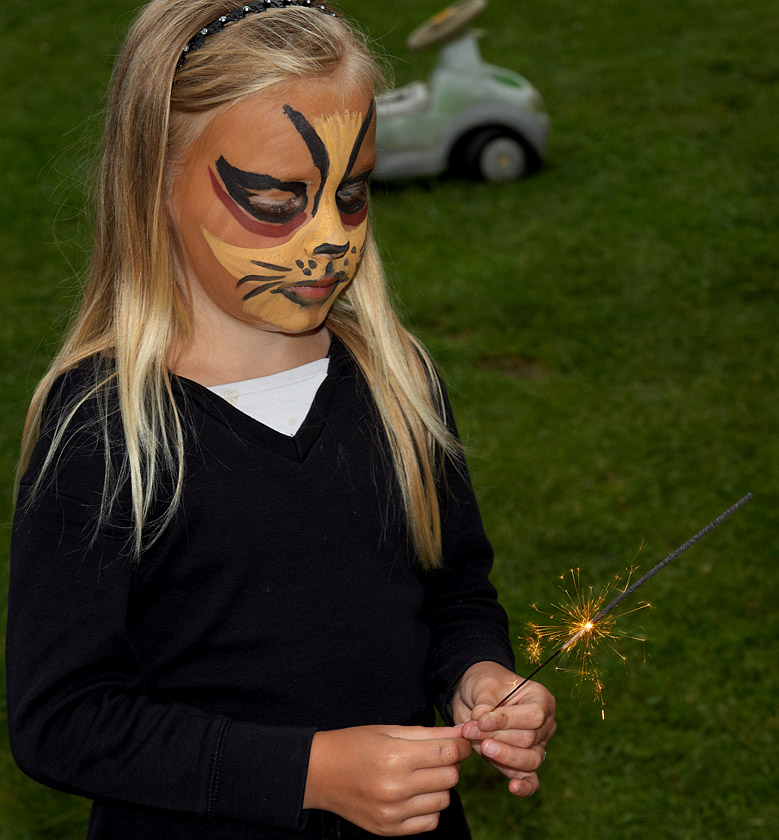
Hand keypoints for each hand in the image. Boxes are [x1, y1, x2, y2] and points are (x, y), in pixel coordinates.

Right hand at [303, 724, 471, 835]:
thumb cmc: (355, 744)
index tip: (459, 741)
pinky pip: (429, 822)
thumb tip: (461, 733)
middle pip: (450, 777)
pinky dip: (428, 808)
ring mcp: (392, 812)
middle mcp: (395, 787)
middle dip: (450, 764)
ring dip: (439, 787)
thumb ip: (428, 733)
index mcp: (396, 756)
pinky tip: (414, 795)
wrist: (319, 772)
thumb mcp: (389, 730)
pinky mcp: (389, 829)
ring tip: (421, 775)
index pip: (448, 753)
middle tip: (437, 756)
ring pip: (443, 801)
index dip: (460, 744)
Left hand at [452, 661, 555, 796]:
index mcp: (540, 699)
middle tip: (469, 730)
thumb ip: (485, 704)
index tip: (481, 720)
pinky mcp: (522, 762)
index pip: (533, 716)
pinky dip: (524, 786)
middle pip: (529, 739)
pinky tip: (513, 787)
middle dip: (497, 737)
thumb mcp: (483, 686)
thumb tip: (483, 720)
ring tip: (483, 747)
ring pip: (531, 760)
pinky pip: (531, 778)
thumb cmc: (483, 685)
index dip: (508, 721)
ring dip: (504, 756)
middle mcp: (544, 723)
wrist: (473, 696)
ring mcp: (537, 745)